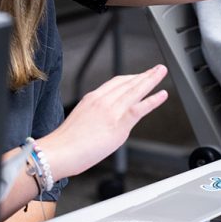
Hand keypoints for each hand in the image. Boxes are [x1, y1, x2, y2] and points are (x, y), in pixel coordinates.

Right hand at [36, 64, 167, 180]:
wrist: (58, 152)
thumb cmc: (66, 143)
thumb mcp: (80, 119)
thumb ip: (95, 115)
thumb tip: (106, 121)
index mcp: (92, 98)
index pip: (116, 82)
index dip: (131, 78)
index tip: (140, 76)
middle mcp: (103, 100)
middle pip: (128, 82)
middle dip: (144, 74)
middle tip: (156, 69)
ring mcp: (111, 110)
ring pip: (136, 89)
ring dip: (151, 79)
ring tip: (162, 72)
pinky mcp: (118, 123)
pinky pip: (140, 108)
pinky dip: (153, 99)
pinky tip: (162, 94)